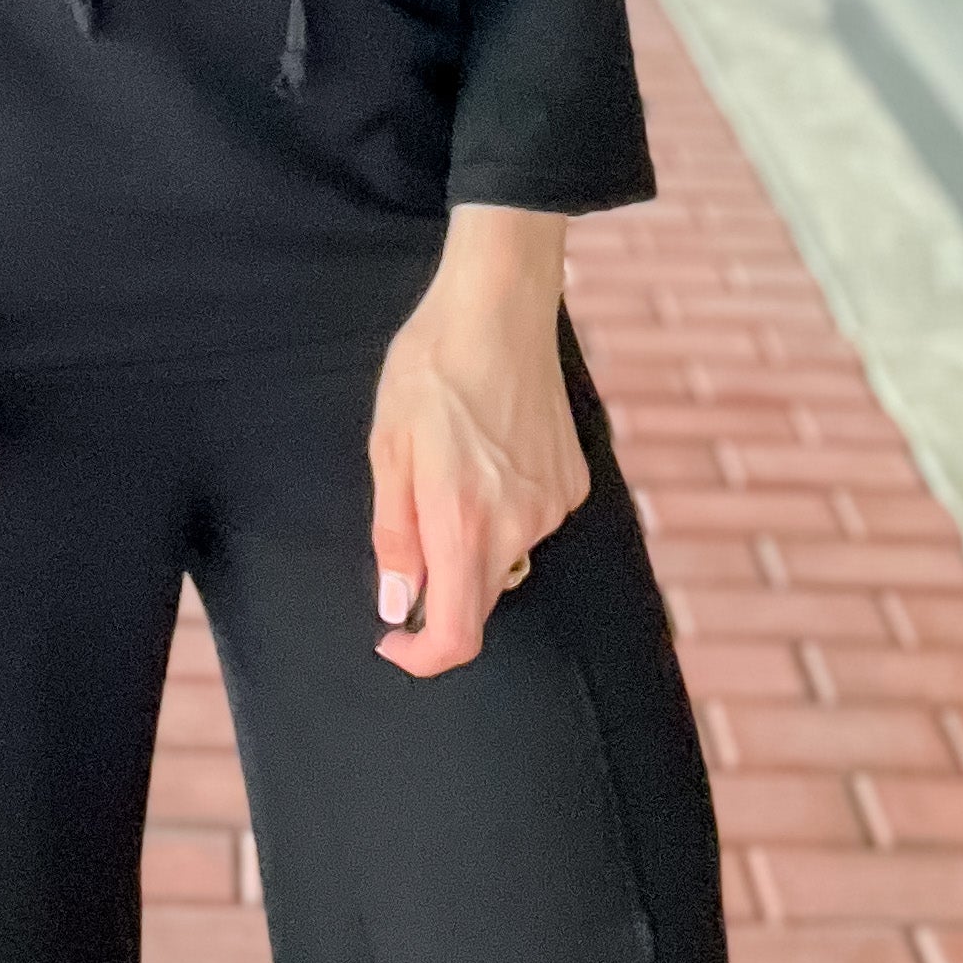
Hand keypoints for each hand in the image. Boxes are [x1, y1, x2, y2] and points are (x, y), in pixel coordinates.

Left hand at [367, 205, 588, 676]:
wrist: (499, 306)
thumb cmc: (432, 367)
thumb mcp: (388, 448)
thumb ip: (394, 535)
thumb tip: (398, 605)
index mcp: (463, 521)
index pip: (457, 634)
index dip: (423, 656)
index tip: (395, 640)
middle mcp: (518, 525)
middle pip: (481, 599)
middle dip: (442, 587)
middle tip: (413, 525)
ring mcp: (553, 505)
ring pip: (506, 557)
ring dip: (474, 541)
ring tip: (453, 466)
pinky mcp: (574, 483)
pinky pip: (533, 522)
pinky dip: (506, 510)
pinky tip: (490, 452)